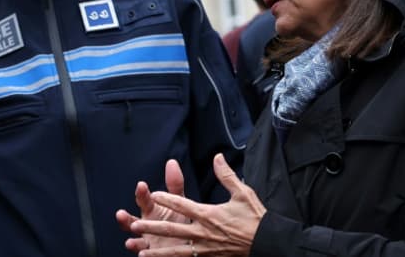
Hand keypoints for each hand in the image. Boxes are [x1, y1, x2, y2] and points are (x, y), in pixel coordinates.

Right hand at [116, 159, 191, 252]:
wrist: (186, 244)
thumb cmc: (179, 220)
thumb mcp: (178, 202)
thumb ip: (174, 185)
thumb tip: (171, 162)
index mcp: (151, 210)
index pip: (144, 200)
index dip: (142, 193)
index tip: (142, 185)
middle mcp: (145, 225)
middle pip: (133, 222)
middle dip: (126, 219)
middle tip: (120, 214)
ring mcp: (147, 241)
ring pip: (136, 242)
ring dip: (132, 243)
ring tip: (129, 243)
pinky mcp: (152, 254)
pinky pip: (147, 256)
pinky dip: (144, 256)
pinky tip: (143, 256)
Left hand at [129, 154, 266, 256]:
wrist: (269, 243)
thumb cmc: (256, 218)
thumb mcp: (243, 193)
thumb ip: (226, 175)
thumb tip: (217, 157)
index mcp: (209, 215)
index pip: (183, 205)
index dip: (166, 199)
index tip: (152, 194)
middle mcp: (204, 233)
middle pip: (173, 230)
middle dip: (152, 228)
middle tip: (135, 225)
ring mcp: (206, 248)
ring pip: (177, 250)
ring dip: (158, 252)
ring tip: (141, 251)